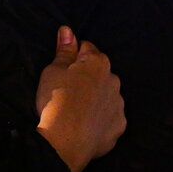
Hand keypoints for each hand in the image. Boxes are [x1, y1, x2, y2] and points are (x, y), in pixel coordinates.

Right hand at [35, 26, 125, 171]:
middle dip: (87, 78)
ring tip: (76, 112)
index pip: (86, 49)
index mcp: (97, 62)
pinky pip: (109, 118)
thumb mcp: (53, 71)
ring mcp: (119, 105)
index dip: (73, 57)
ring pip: (107, 95)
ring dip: (95, 99)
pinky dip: (100, 120)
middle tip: (67, 92)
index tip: (63, 70)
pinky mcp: (119, 127)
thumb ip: (64, 50)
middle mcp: (114, 80)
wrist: (66, 141)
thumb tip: (68, 30)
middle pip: (99, 73)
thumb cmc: (55, 100)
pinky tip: (86, 126)